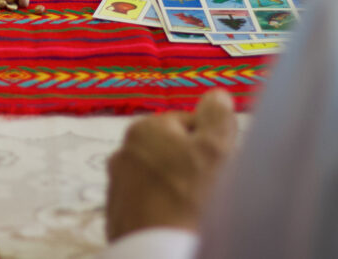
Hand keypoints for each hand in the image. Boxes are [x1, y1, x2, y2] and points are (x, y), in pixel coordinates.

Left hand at [106, 89, 236, 239]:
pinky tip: (178, 224)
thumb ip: (217, 115)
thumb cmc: (192, 197)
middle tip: (212, 189)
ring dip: (178, 190)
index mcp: (144, 129)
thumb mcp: (215, 148)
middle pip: (172, 153)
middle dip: (193, 167)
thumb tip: (216, 95)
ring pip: (160, 180)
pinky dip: (164, 211)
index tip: (221, 163)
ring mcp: (116, 187)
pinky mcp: (117, 217)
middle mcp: (122, 153)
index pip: (188, 124)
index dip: (210, 143)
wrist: (160, 253)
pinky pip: (149, 206)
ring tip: (196, 211)